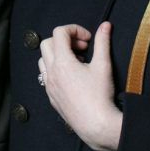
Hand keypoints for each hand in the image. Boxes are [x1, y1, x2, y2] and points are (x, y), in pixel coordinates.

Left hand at [38, 22, 121, 150]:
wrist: (96, 125)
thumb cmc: (100, 96)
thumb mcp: (103, 65)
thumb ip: (102, 42)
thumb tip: (105, 25)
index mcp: (62, 62)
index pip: (59, 33)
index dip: (75, 30)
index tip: (88, 39)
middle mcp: (51, 72)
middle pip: (47, 43)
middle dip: (64, 41)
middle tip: (82, 49)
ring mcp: (49, 86)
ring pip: (43, 60)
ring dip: (57, 55)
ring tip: (77, 62)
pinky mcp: (51, 97)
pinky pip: (46, 77)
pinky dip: (56, 70)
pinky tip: (73, 77)